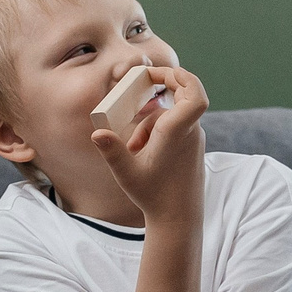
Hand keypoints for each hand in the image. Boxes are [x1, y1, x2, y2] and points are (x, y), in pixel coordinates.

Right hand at [92, 64, 208, 223]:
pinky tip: (142, 150)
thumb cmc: (153, 197)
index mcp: (176, 133)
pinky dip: (157, 130)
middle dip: (163, 85)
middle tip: (141, 83)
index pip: (194, 95)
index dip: (182, 76)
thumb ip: (112, 151)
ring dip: (151, 121)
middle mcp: (190, 132)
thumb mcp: (126, 174)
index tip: (159, 73)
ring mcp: (194, 139)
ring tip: (134, 147)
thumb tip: (97, 133)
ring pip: (173, 114)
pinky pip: (175, 125)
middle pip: (183, 95)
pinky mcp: (192, 146)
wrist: (178, 219)